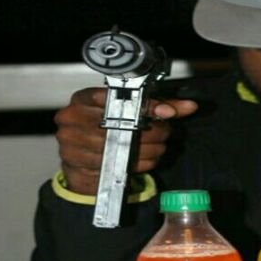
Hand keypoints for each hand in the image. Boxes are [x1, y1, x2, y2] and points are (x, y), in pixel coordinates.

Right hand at [55, 88, 198, 194]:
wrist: (81, 162)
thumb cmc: (106, 130)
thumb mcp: (130, 112)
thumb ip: (159, 107)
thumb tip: (189, 107)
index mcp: (83, 98)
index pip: (116, 96)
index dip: (145, 105)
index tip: (167, 113)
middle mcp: (72, 116)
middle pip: (120, 123)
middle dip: (151, 131)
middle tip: (165, 133)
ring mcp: (70, 140)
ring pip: (119, 145)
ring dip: (148, 149)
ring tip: (158, 148)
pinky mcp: (75, 162)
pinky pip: (114, 163)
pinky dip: (138, 163)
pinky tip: (146, 160)